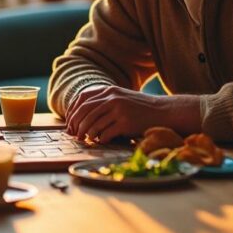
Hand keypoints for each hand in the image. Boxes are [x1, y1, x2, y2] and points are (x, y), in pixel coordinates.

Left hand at [65, 86, 201, 142]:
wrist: (163, 111)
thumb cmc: (140, 108)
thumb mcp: (121, 97)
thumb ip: (103, 102)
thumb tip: (81, 115)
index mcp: (109, 90)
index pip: (82, 99)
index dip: (72, 111)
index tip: (69, 122)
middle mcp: (112, 98)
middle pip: (84, 112)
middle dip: (76, 125)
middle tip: (74, 135)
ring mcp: (119, 110)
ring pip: (92, 124)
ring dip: (86, 134)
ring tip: (85, 139)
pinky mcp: (125, 123)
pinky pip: (105, 133)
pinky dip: (100, 139)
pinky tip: (101, 141)